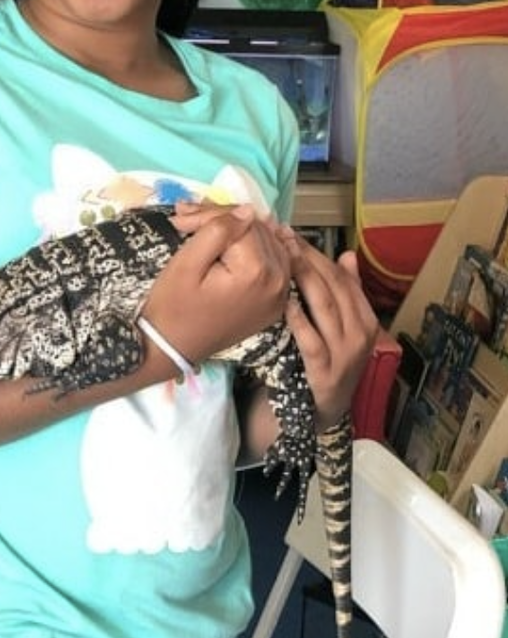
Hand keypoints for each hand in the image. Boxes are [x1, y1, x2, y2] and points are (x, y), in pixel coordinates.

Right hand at [141, 202, 291, 365]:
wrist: (170, 347)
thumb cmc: (172, 305)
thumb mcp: (188, 262)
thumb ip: (218, 231)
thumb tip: (246, 211)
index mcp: (256, 271)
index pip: (241, 223)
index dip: (210, 214)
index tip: (181, 213)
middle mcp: (277, 283)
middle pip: (257, 231)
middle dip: (224, 219)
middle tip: (189, 214)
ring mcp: (279, 296)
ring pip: (269, 242)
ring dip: (242, 231)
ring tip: (210, 224)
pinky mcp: (274, 304)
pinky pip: (276, 264)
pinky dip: (261, 247)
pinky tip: (245, 239)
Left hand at [281, 231, 378, 430]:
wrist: (319, 415)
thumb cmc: (325, 364)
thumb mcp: (340, 329)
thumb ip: (346, 293)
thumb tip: (348, 254)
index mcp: (365, 320)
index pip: (342, 279)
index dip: (316, 253)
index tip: (291, 233)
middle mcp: (360, 335)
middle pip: (333, 287)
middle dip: (307, 258)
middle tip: (282, 235)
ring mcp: (344, 355)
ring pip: (325, 307)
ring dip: (303, 278)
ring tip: (283, 255)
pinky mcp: (325, 374)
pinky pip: (312, 341)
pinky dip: (299, 320)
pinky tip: (284, 301)